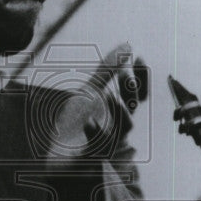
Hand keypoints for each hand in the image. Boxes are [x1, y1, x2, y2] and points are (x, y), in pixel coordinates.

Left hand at [44, 43, 147, 164]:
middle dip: (130, 92)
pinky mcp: (90, 155)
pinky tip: (88, 121)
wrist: (59, 156)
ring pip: (122, 128)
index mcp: (117, 111)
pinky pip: (97, 146)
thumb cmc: (77, 123)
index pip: (137, 93)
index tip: (139, 56)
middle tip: (123, 75)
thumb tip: (128, 45)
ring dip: (117, 110)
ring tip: (106, 95)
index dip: (141, 77)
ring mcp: (105, 141)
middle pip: (132, 109)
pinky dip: (95, 132)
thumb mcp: (91, 91)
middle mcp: (116, 126)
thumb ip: (108, 69)